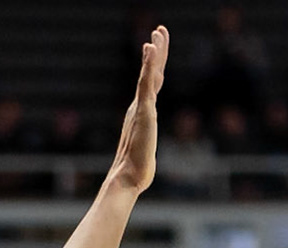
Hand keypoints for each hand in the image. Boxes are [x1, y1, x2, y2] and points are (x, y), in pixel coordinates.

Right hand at [106, 25, 168, 194]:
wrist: (128, 178)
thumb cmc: (137, 171)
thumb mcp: (145, 156)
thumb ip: (143, 153)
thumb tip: (143, 167)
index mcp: (142, 113)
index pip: (151, 84)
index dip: (154, 65)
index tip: (156, 47)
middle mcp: (140, 106)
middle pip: (151, 73)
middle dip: (157, 51)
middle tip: (159, 30)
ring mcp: (141, 107)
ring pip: (149, 73)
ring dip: (154, 52)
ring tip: (157, 34)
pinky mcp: (143, 109)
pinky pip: (146, 81)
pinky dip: (148, 64)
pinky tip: (150, 48)